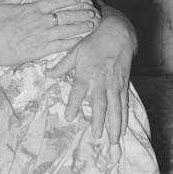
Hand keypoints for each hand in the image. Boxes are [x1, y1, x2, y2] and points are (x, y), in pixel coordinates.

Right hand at [0, 0, 97, 69]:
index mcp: (32, 9)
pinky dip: (73, 42)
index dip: (70, 0)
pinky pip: (61, 46)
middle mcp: (40, 21)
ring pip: (67, 30)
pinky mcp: (40, 51)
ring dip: (82, 26)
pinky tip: (82, 40)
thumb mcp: (2, 5)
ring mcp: (42, 36)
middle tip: (93, 12)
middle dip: (81, 13)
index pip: (56, 2)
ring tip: (93, 24)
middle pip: (66, 15)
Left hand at [47, 6, 135, 142]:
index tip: (69, 117)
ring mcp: (114, 84)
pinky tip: (122, 131)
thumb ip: (62, 66)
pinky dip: (124, 118)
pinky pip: (124, 104)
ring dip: (114, 125)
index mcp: (87, 73)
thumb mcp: (75, 51)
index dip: (73, 105)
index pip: (78, 92)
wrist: (118, 33)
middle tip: (96, 136)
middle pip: (101, 104)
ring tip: (112, 140)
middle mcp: (101, 81)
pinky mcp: (123, 85)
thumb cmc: (93, 42)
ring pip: (116, 108)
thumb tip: (47, 74)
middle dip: (99, 121)